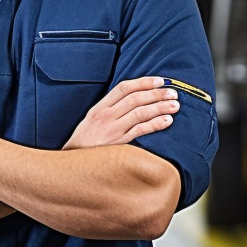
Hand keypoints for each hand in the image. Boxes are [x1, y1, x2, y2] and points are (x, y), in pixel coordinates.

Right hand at [64, 77, 179, 149]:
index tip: (160, 81)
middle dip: (157, 94)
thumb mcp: (92, 121)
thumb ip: (110, 110)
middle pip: (135, 98)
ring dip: (160, 107)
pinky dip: (155, 124)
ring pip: (140, 112)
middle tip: (173, 93)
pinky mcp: (118, 144)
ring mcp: (111, 129)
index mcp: (99, 108)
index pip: (124, 88)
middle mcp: (105, 116)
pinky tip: (167, 121)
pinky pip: (140, 130)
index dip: (144, 82)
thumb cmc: (84, 144)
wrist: (72, 165)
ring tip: (175, 105)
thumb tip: (134, 101)